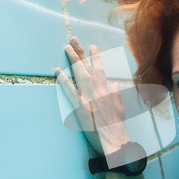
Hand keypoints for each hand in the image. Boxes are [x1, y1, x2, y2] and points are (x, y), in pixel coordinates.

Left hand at [55, 37, 129, 154]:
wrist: (114, 139)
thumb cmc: (116, 125)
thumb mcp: (119, 106)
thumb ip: (115, 94)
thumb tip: (113, 84)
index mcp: (107, 90)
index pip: (100, 69)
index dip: (95, 57)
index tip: (92, 46)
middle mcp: (97, 91)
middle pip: (88, 67)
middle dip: (80, 52)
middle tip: (73, 39)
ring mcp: (88, 98)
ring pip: (79, 74)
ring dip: (73, 60)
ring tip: (66, 48)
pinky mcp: (80, 108)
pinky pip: (70, 92)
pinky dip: (64, 81)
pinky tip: (58, 72)